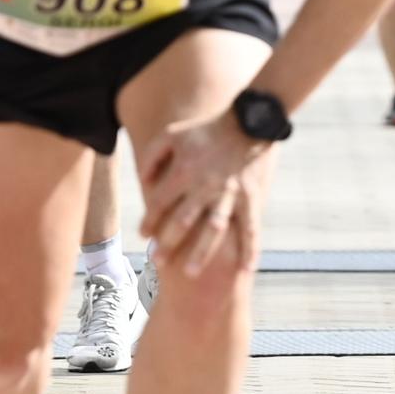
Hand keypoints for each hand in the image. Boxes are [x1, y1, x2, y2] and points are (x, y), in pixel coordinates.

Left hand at [138, 111, 265, 278]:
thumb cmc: (206, 128)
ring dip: (202, 252)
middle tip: (157, 261)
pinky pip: (251, 227)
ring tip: (190, 273)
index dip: (149, 220)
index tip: (143, 235)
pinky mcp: (251, 197)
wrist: (248, 121)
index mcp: (185, 170)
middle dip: (168, 243)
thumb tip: (143, 181)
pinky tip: (246, 269)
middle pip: (183, 221)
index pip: (160, 202)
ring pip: (214, 229)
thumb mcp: (172, 133)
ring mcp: (230, 194)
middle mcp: (206, 185)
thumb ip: (152, 155)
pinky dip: (250, 249)